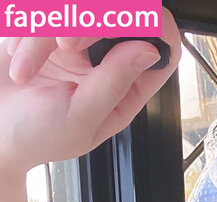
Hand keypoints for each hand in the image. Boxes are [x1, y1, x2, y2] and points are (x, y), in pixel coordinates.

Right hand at [0, 10, 181, 174]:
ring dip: (44, 31)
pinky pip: (44, 7)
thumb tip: (149, 50)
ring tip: (25, 69)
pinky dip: (26, 26)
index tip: (125, 23)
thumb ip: (114, 84)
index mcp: (127, 90)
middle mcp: (107, 61)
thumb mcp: (79, 119)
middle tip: (63, 44)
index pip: (161, 44)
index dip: (152, 26)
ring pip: (77, 8)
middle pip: (120, 14)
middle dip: (89, 22)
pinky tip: (17, 57)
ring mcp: (78, 40)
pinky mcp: (48, 26)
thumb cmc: (33, 137)